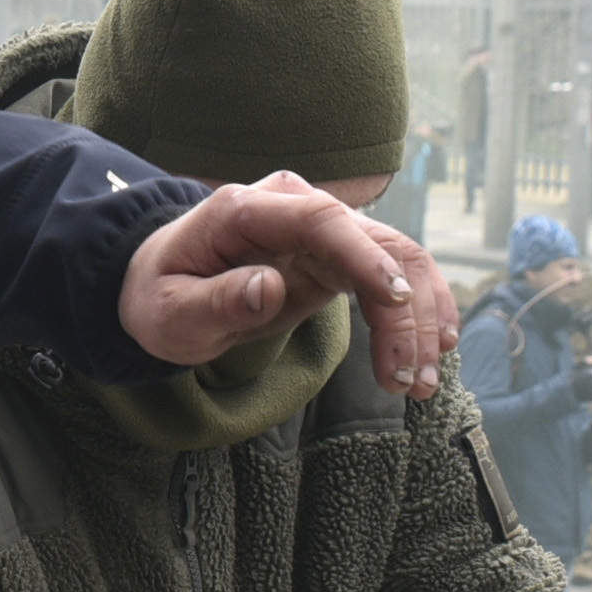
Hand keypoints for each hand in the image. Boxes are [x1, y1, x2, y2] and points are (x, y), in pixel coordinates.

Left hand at [122, 177, 454, 393]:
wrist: (159, 285)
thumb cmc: (160, 297)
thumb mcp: (169, 313)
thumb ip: (215, 300)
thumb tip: (268, 287)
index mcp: (247, 210)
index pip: (320, 220)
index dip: (365, 256)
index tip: (397, 299)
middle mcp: (293, 207)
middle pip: (372, 242)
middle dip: (405, 310)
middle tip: (410, 380)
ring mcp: (321, 229)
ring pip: (395, 259)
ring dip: (420, 320)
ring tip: (420, 384)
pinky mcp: (336, 257)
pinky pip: (391, 277)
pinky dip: (416, 315)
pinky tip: (432, 355)